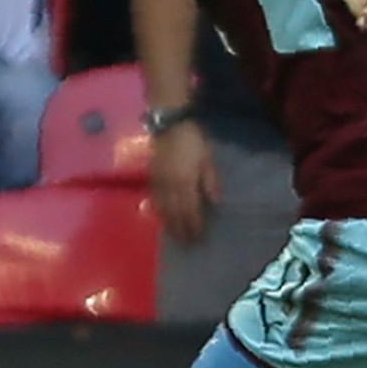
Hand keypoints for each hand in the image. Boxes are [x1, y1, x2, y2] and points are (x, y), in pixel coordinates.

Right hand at [148, 117, 221, 242]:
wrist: (169, 123)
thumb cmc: (193, 140)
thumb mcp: (208, 158)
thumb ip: (211, 181)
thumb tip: (215, 203)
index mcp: (185, 183)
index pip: (189, 211)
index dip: (194, 226)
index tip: (199, 238)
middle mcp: (169, 187)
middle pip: (175, 214)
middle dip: (181, 230)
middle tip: (187, 244)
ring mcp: (158, 182)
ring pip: (163, 209)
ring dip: (169, 225)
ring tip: (175, 237)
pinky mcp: (151, 177)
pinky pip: (154, 200)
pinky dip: (159, 212)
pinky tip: (162, 218)